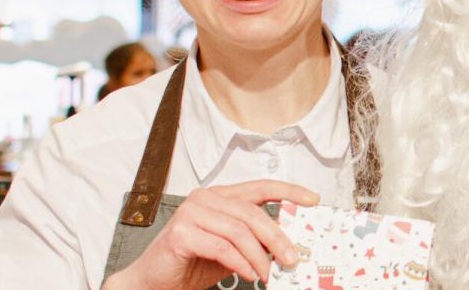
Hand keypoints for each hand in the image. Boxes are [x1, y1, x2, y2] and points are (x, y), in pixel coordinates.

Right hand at [103, 180, 319, 289]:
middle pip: (252, 212)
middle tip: (292, 258)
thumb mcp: (231, 250)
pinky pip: (221, 247)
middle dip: (277, 237)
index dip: (289, 191)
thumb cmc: (191, 264)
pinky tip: (249, 274)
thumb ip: (253, 242)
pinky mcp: (181, 233)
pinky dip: (240, 263)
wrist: (154, 282)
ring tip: (268, 274)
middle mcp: (204, 198)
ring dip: (259, 256)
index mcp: (219, 196)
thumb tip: (288, 247)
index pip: (259, 187)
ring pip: (238, 231)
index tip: (313, 200)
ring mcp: (190, 213)